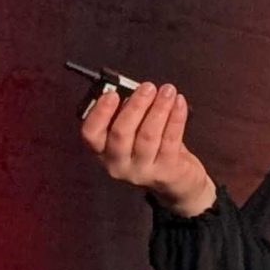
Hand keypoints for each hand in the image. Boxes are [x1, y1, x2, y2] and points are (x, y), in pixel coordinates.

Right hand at [80, 79, 215, 216]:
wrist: (177, 182)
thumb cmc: (153, 148)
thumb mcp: (135, 133)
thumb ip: (130, 114)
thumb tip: (136, 90)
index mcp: (103, 151)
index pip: (90, 133)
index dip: (100, 112)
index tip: (112, 93)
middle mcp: (118, 164)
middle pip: (121, 133)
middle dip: (136, 106)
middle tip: (148, 87)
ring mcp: (141, 171)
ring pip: (147, 136)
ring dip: (159, 109)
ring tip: (167, 91)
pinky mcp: (165, 171)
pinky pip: (170, 140)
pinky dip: (176, 118)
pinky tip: (179, 102)